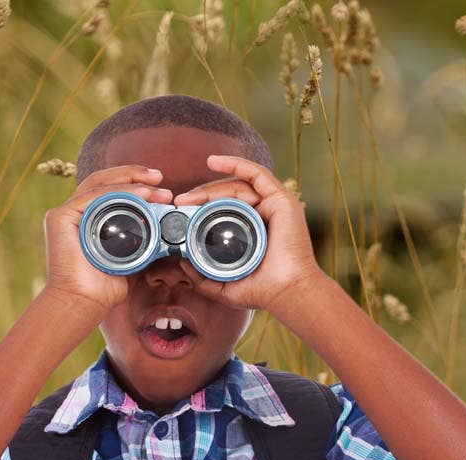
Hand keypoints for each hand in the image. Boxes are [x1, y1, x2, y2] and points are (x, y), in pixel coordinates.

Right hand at [43, 164, 173, 312]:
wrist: (84, 304)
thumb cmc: (104, 288)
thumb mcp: (133, 259)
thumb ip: (145, 244)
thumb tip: (170, 232)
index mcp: (89, 219)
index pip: (111, 191)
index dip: (136, 184)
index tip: (162, 189)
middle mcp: (76, 212)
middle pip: (105, 182)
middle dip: (134, 175)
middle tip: (160, 178)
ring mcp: (66, 213)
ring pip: (100, 185)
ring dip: (130, 180)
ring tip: (155, 183)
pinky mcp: (60, 217)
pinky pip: (93, 196)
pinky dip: (118, 191)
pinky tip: (140, 192)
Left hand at [172, 155, 326, 314]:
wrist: (285, 292)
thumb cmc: (262, 291)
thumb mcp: (223, 285)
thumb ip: (202, 277)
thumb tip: (182, 264)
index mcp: (252, 231)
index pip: (224, 209)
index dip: (202, 206)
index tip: (180, 210)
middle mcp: (263, 215)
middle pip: (228, 195)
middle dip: (202, 196)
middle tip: (179, 202)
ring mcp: (272, 205)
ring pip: (237, 186)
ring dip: (211, 186)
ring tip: (190, 197)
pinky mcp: (280, 198)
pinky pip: (256, 173)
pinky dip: (235, 164)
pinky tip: (213, 162)